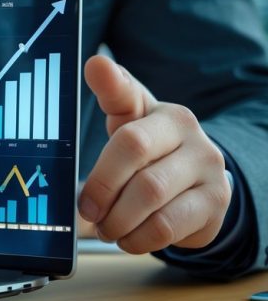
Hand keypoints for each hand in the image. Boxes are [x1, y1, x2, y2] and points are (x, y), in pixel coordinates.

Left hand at [77, 55, 231, 253]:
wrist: (197, 191)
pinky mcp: (215, 203)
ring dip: (117, 218)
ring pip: (149, 193)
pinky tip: (129, 237)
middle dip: (100, 186)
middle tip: (86, 209)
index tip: (94, 66)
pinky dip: (138, 237)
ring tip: (107, 227)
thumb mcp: (129, 127)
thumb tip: (95, 63)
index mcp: (161, 112)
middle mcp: (190, 132)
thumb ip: (111, 98)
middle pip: (132, 151)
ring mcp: (207, 167)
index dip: (110, 82)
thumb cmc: (150, 156)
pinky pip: (166, 225)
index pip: (128, 95)